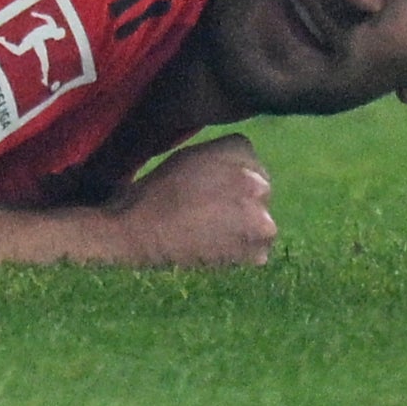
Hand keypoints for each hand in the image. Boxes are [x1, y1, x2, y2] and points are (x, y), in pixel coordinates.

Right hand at [113, 134, 275, 266]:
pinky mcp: (256, 252)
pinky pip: (257, 249)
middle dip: (242, 198)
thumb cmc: (161, 188)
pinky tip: (216, 245)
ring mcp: (262, 222)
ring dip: (245, 225)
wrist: (144, 230)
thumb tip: (241, 170)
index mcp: (241, 153)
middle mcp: (260, 185)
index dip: (231, 173)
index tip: (213, 184)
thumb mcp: (191, 155)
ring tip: (213, 229)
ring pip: (261, 221)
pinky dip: (241, 250)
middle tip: (212, 208)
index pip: (250, 160)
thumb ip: (223, 158)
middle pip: (260, 190)